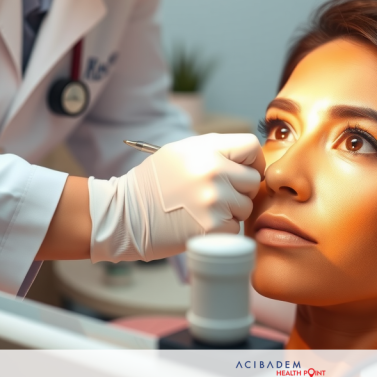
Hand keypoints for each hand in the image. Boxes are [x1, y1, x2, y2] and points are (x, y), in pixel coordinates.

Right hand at [88, 134, 264, 261]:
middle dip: (239, 189)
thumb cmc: (153, 184)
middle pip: (252, 180)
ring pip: (245, 206)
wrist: (124, 215)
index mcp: (207, 149)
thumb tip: (248, 159)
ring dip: (231, 211)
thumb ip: (214, 151)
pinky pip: (235, 228)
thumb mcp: (180, 152)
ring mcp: (214, 199)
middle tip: (215, 195)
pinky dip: (221, 230)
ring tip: (203, 209)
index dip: (251, 160)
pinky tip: (199, 224)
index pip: (251, 147)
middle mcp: (213, 171)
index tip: (243, 171)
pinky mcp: (212, 226)